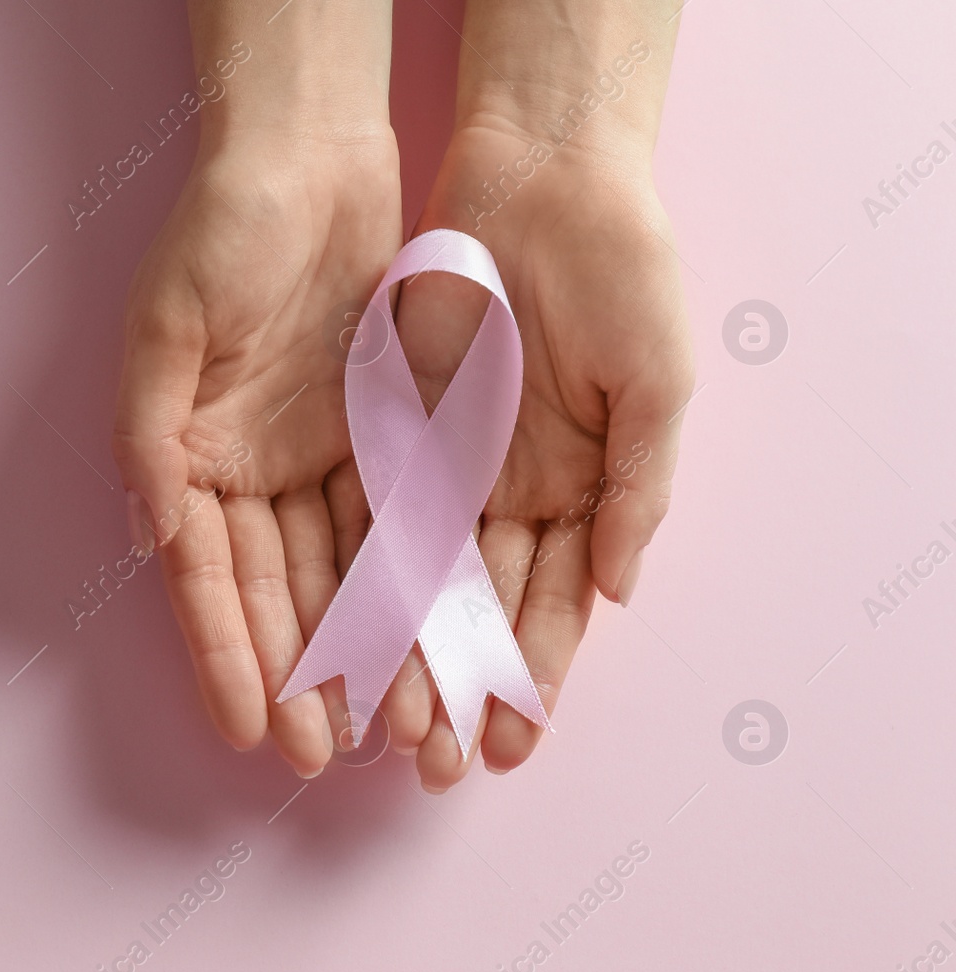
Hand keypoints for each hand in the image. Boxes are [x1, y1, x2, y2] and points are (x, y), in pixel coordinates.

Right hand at [113, 126, 401, 777]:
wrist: (310, 158)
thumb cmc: (221, 232)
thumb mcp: (167, 327)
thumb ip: (152, 437)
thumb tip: (159, 537)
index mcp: (186, 459)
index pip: (207, 578)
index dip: (226, 655)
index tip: (250, 728)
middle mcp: (248, 473)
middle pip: (276, 593)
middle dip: (297, 675)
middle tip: (319, 754)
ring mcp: (316, 460)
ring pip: (340, 572)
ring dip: (358, 649)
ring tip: (380, 725)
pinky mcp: (380, 437)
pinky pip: (398, 523)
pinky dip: (410, 582)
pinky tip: (425, 643)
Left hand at [387, 115, 693, 790]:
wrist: (542, 179)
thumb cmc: (623, 274)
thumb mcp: (654, 383)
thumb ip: (638, 490)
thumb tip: (620, 595)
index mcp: (583, 491)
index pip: (553, 604)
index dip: (534, 676)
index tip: (514, 745)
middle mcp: (510, 492)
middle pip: (479, 609)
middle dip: (457, 686)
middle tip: (436, 766)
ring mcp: (448, 464)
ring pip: (418, 578)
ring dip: (402, 652)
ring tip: (383, 726)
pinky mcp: (390, 428)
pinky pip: (369, 513)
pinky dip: (358, 576)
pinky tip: (344, 638)